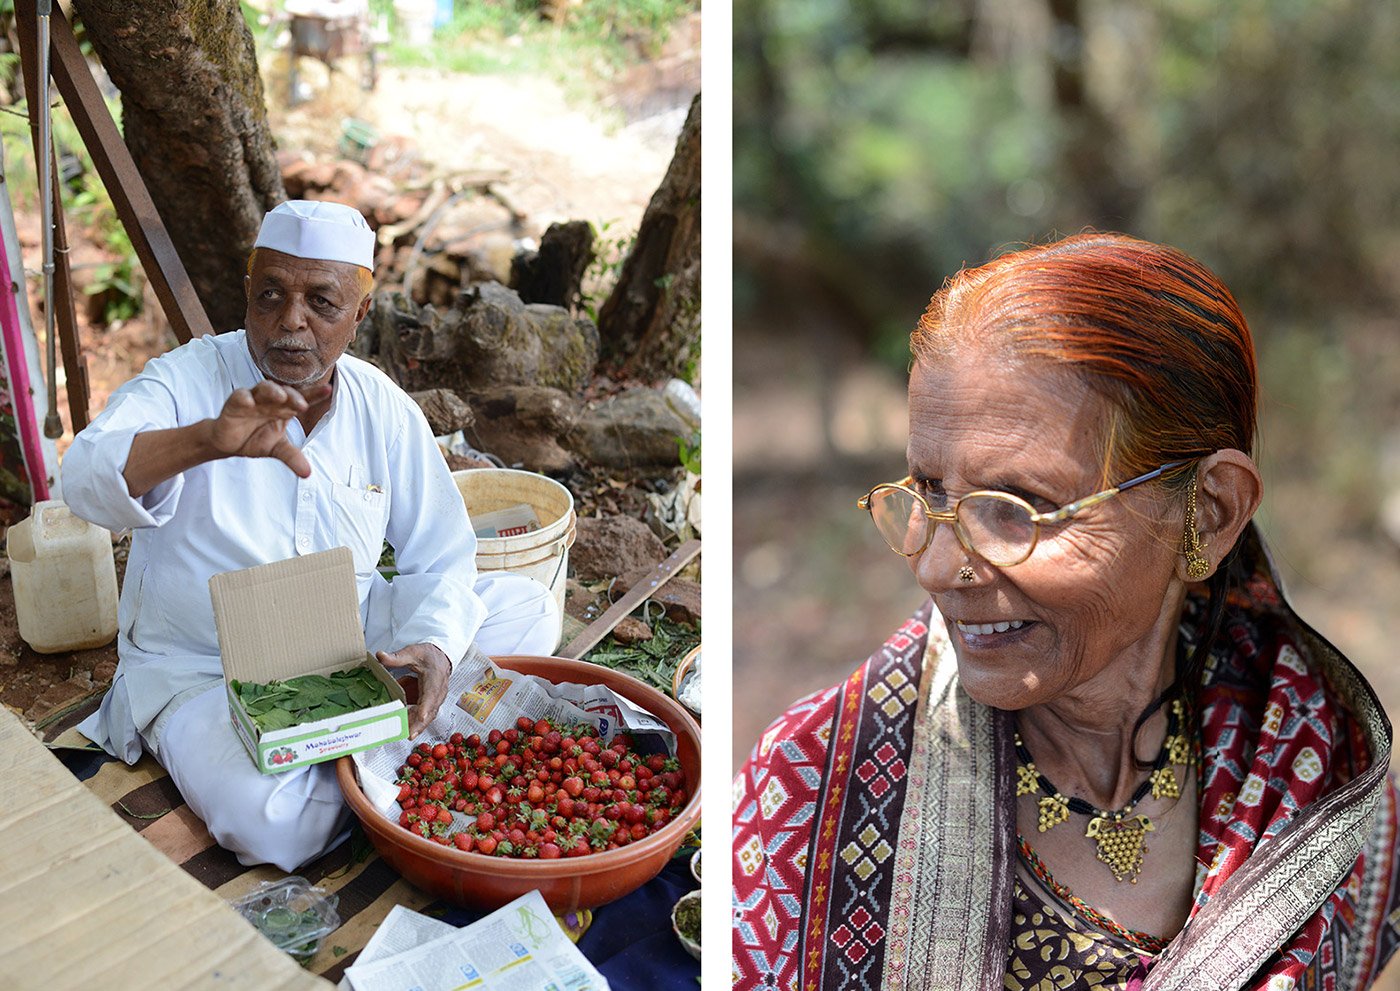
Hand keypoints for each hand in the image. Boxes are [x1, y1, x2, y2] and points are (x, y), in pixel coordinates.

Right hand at [208, 380, 331, 477]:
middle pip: (285, 392)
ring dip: (272, 391)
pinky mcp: (234, 404)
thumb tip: (307, 473)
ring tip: (280, 396)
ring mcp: (254, 400)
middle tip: (303, 405)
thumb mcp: (277, 450)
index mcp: (285, 409)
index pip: (302, 399)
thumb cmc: (256, 440)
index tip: (328, 390)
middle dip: (294, 396)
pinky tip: (249, 401)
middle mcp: (271, 401)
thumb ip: (292, 458)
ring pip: (263, 389)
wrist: (229, 444)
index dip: (315, 394)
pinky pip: (239, 397)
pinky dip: (244, 398)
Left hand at [378, 642, 451, 737]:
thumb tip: (380, 656)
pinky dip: (415, 722)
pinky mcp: (431, 704)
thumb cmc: (428, 656)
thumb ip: (397, 657)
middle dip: (420, 724)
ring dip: (417, 726)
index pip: (431, 693)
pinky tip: (403, 727)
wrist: (440, 657)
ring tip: (403, 734)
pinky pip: (424, 716)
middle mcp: (438, 691)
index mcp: (434, 678)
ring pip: (428, 716)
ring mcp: (436, 699)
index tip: (422, 716)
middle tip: (409, 734)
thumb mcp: (413, 652)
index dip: (426, 706)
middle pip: (431, 710)